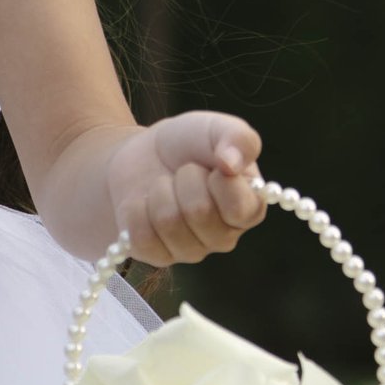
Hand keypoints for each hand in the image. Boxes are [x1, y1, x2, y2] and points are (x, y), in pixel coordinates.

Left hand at [105, 110, 264, 265]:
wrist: (141, 155)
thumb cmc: (187, 144)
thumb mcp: (216, 128)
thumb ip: (237, 138)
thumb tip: (232, 163)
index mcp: (248, 208)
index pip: (241, 209)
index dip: (220, 180)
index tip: (213, 166)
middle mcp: (224, 236)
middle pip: (199, 212)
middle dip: (183, 179)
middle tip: (183, 172)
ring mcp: (191, 250)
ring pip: (168, 222)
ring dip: (159, 192)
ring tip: (164, 186)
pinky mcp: (157, 256)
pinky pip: (142, 237)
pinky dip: (136, 210)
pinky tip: (145, 203)